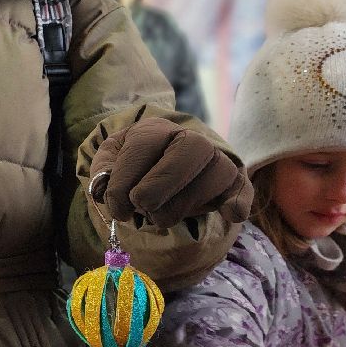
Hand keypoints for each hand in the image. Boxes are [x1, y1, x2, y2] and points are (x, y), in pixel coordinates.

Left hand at [89, 118, 252, 228]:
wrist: (159, 168)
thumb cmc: (131, 168)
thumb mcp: (109, 162)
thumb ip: (103, 171)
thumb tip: (105, 189)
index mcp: (154, 130)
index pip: (143, 148)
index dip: (124, 184)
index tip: (117, 209)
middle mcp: (189, 139)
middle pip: (187, 153)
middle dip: (156, 190)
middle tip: (141, 208)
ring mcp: (215, 160)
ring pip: (210, 178)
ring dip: (180, 208)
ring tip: (160, 216)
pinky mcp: (232, 182)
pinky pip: (242, 189)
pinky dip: (238, 201)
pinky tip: (230, 212)